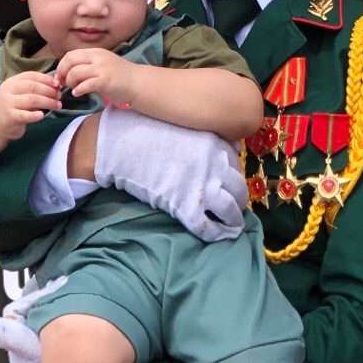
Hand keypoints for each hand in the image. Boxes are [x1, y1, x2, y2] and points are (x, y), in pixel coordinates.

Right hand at [0, 72, 59, 144]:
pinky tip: (42, 115)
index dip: (46, 79)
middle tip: (59, 96)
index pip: (31, 76)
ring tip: (58, 106)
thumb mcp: (19, 94)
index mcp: (12, 81)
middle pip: (33, 87)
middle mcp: (8, 90)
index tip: (58, 84)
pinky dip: (34, 115)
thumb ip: (33, 89)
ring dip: (48, 102)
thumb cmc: (11, 108)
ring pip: (31, 99)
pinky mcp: (9, 117)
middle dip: (49, 91)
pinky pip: (24, 115)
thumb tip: (56, 85)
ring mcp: (7, 103)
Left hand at [55, 45, 136, 107]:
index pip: (71, 54)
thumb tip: (65, 73)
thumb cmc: (118, 76)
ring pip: (75, 72)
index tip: (61, 77)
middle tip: (65, 83)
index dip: (62, 66)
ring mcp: (102, 69)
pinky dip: (78, 90)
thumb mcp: (101, 64)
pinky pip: (85, 84)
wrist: (137, 83)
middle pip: (70, 60)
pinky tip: (78, 94)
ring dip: (70, 82)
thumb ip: (86, 66)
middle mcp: (98, 57)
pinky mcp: (105, 81)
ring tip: (74, 88)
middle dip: (63, 73)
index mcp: (95, 52)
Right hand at [92, 103, 246, 241]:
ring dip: (233, 220)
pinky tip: (219, 236)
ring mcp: (203, 187)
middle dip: (238, 198)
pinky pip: (208, 226)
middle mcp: (215, 166)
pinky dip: (216, 234)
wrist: (123, 144)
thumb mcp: (184, 126)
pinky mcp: (186, 207)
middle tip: (235, 206)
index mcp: (214, 144)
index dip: (233, 175)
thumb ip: (203, 138)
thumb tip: (216, 147)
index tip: (230, 183)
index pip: (235, 164)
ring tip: (233, 226)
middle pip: (238, 187)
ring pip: (230, 209)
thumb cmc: (147, 130)